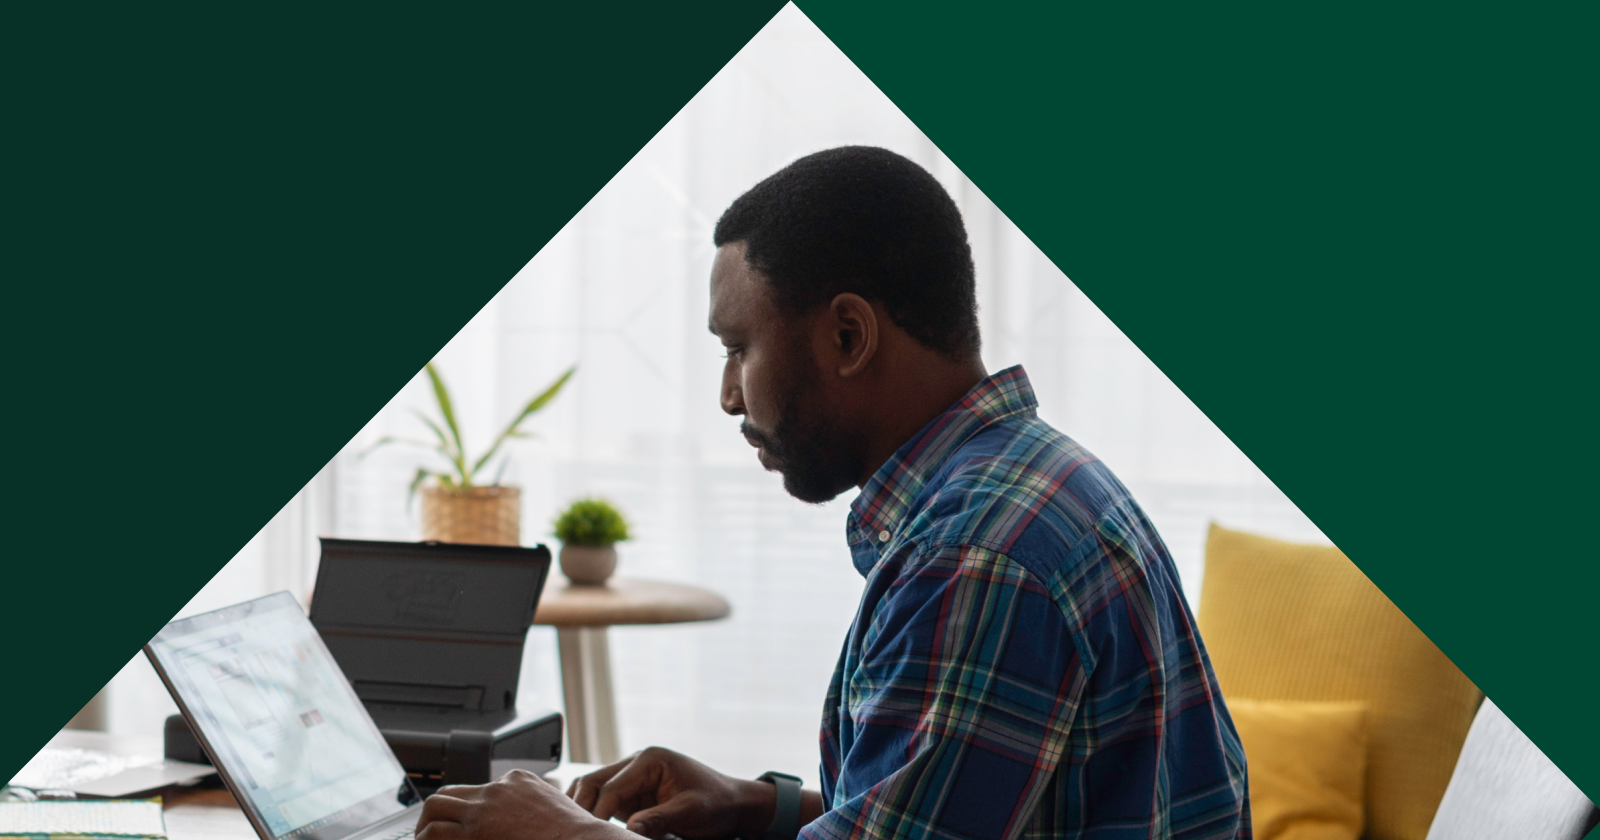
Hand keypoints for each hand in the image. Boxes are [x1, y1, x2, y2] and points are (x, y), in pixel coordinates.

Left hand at [417, 769, 622, 839]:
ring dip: (426, 825)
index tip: (464, 825)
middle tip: (432, 831)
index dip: (468, 809)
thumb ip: (531, 810)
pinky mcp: (475, 830)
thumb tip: (519, 827)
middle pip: (451, 792)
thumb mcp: (553, 811)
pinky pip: (436, 833)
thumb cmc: (574, 835)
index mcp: (518, 781)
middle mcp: (497, 789)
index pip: (480, 789)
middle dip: (437, 812)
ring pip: (435, 806)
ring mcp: (484, 807)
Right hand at [567, 747, 774, 839]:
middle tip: (574, 833)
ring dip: (583, 809)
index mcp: (649, 760)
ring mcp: (632, 779)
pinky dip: (593, 814)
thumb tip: (630, 830)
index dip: (598, 813)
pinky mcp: (633, 795)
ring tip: (574, 832)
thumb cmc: (717, 803)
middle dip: (581, 807)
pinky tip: (587, 830)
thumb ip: (660, 819)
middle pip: (593, 782)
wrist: (733, 804)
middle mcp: (636, 764)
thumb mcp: (690, 811)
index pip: (611, 787)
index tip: (592, 836)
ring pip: (593, 790)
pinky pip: (604, 803)